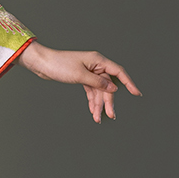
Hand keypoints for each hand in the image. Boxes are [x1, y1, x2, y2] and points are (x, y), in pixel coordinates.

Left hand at [19, 42, 140, 121]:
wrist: (42, 64)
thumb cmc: (59, 64)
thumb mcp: (80, 75)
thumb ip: (98, 82)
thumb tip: (113, 88)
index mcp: (98, 60)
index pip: (118, 72)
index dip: (129, 83)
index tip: (136, 93)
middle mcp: (95, 66)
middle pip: (108, 85)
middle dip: (108, 101)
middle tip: (111, 115)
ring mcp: (89, 72)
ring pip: (99, 90)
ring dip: (99, 104)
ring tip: (98, 117)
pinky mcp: (82, 78)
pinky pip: (91, 91)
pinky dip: (92, 101)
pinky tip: (93, 111)